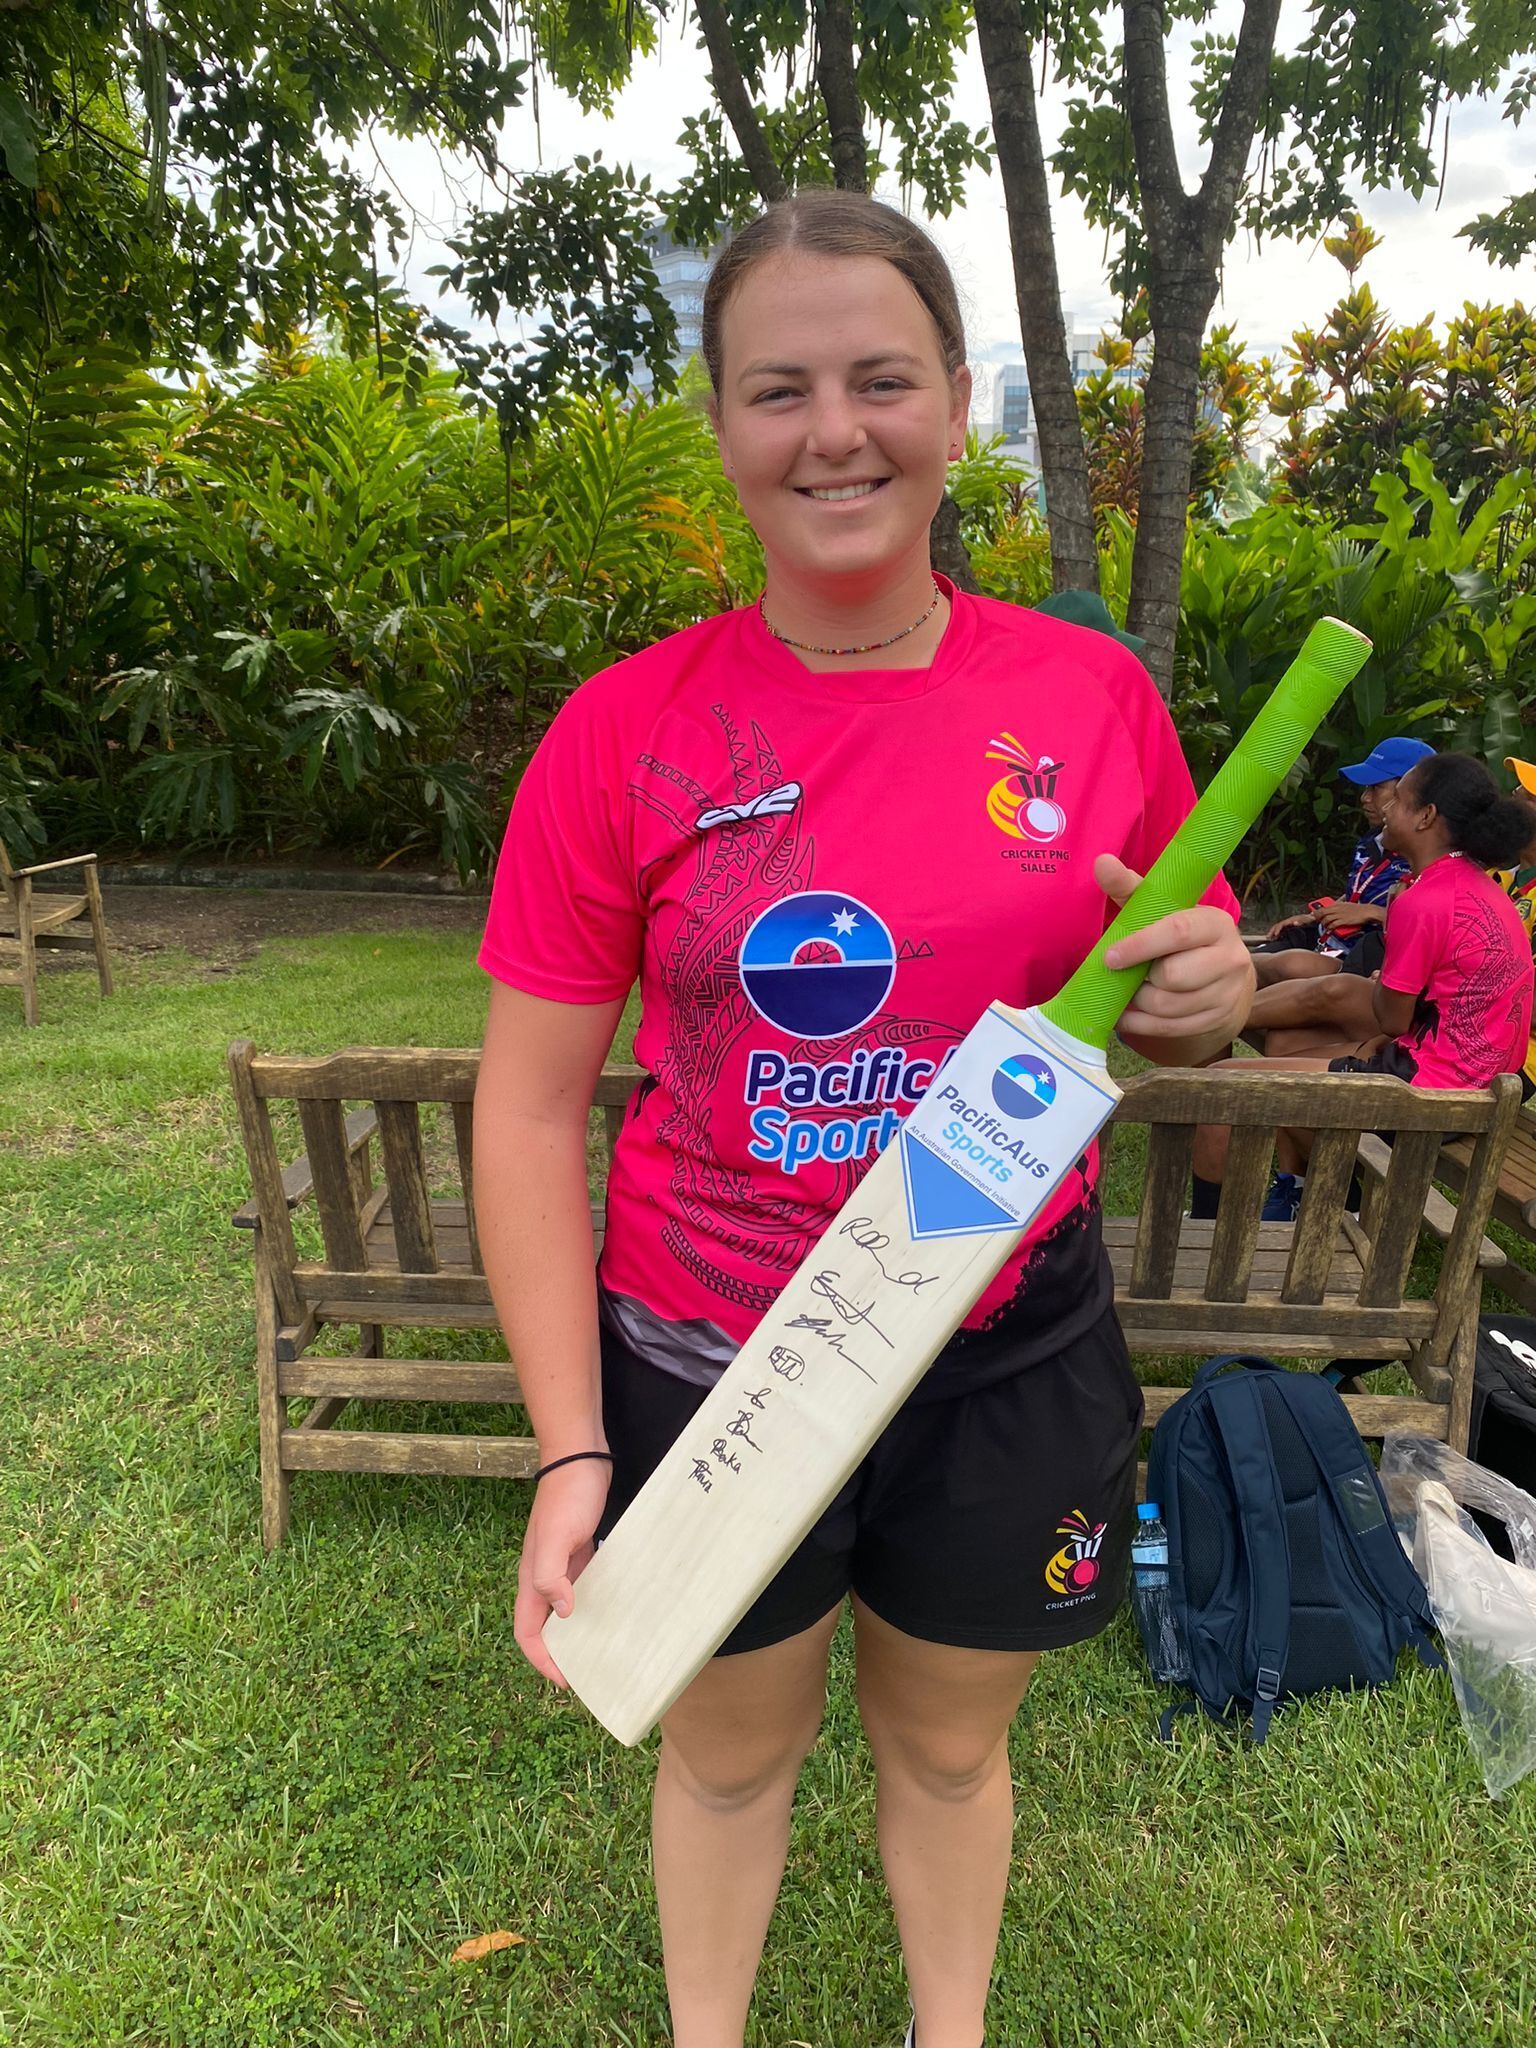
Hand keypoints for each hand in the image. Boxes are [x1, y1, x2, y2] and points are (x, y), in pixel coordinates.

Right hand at [514, 1458, 612, 1684]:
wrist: (581, 1457)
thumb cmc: (568, 1495)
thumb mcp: (556, 1536)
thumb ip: (549, 1574)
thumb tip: (561, 1613)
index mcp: (531, 1577)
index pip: (527, 1632)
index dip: (541, 1660)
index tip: (565, 1681)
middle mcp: (543, 1575)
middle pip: (544, 1625)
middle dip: (559, 1653)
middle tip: (586, 1672)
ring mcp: (562, 1562)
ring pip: (565, 1609)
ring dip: (577, 1630)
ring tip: (603, 1648)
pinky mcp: (580, 1550)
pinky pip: (584, 1586)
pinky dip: (594, 1603)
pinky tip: (615, 1608)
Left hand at [1097, 853, 1255, 1045]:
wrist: (1220, 973)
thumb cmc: (1178, 935)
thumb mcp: (1158, 908)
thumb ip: (1129, 887)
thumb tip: (1102, 862)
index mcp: (1215, 924)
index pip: (1178, 933)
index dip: (1141, 946)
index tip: (1110, 957)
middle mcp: (1231, 958)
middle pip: (1173, 977)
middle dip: (1142, 979)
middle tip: (1130, 973)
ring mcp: (1227, 993)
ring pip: (1168, 1007)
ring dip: (1139, 1002)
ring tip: (1132, 990)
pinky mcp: (1217, 1020)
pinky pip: (1169, 1029)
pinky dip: (1141, 1024)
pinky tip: (1128, 1014)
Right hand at [1264, 912, 1310, 938]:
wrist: (1312, 919)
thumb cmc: (1309, 920)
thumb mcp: (1307, 920)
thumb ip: (1301, 922)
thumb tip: (1294, 923)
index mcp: (1291, 920)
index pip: (1282, 924)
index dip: (1278, 929)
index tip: (1275, 934)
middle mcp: (1288, 922)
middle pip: (1277, 926)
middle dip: (1272, 931)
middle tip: (1269, 937)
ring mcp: (1288, 924)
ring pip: (1278, 928)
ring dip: (1273, 933)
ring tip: (1269, 939)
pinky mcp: (1289, 928)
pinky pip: (1281, 931)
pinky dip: (1277, 934)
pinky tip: (1275, 939)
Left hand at [1316, 899, 1377, 931]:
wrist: (1367, 911)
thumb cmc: (1359, 909)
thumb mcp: (1347, 905)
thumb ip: (1340, 907)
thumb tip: (1334, 909)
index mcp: (1338, 904)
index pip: (1323, 907)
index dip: (1317, 912)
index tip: (1315, 915)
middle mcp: (1337, 909)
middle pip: (1322, 913)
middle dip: (1318, 918)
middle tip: (1319, 922)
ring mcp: (1340, 915)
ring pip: (1326, 919)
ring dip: (1324, 924)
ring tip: (1325, 927)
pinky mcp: (1343, 921)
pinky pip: (1333, 925)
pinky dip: (1329, 928)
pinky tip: (1329, 930)